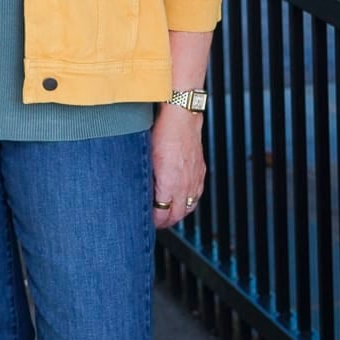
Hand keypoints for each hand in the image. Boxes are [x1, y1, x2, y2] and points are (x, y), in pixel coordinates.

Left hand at [150, 104, 205, 229]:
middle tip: (155, 221)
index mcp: (169, 183)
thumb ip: (146, 178)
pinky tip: (182, 200)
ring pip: (189, 207)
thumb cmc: (162, 133)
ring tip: (168, 214)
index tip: (147, 221)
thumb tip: (138, 191)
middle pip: (177, 215)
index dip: (154, 221)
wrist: (181, 117)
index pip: (163, 214)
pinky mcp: (200, 171)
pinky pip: (197, 195)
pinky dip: (189, 202)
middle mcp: (185, 184)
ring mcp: (195, 178)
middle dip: (166, 221)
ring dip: (178, 213)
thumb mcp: (146, 157)